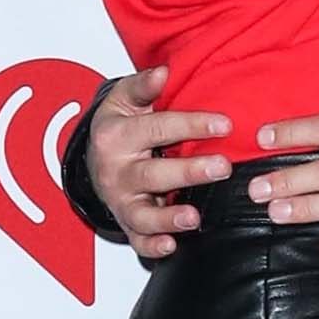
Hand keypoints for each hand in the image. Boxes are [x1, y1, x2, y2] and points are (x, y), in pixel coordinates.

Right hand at [88, 66, 234, 259]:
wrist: (93, 159)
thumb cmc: (117, 127)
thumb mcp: (124, 100)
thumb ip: (144, 86)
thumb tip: (164, 72)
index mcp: (116, 137)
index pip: (158, 128)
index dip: (192, 125)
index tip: (225, 124)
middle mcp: (116, 172)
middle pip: (153, 174)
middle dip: (189, 172)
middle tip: (222, 167)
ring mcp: (121, 201)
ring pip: (143, 214)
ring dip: (168, 218)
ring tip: (194, 217)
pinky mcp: (126, 223)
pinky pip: (138, 241)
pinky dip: (153, 246)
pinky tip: (172, 245)